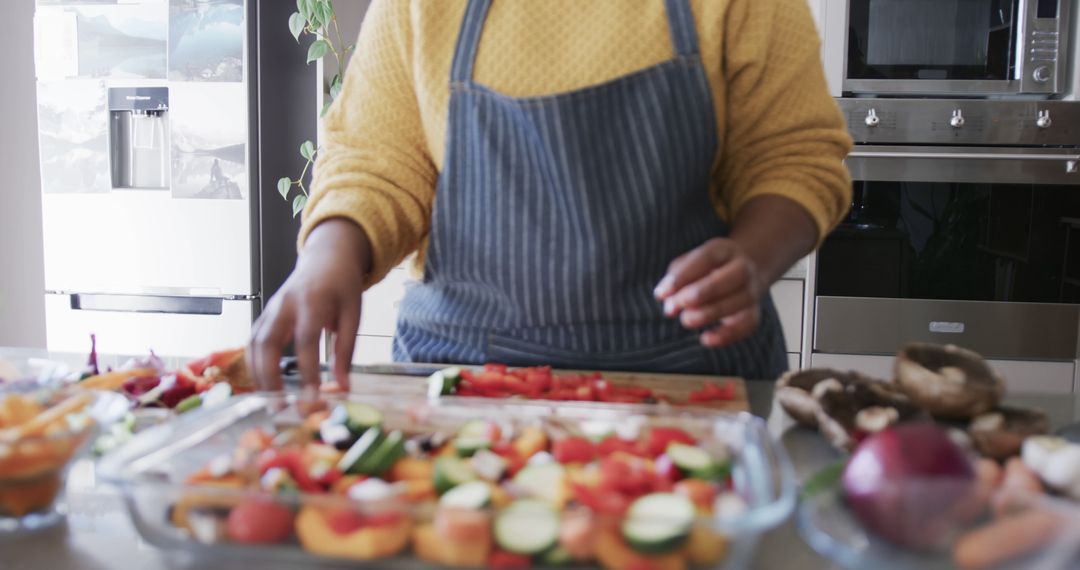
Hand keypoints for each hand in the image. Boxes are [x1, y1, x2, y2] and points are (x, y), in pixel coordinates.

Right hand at [248, 219, 370, 390]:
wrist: (326, 257)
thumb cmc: (342, 285)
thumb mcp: (353, 314)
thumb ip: (346, 350)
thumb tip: (344, 387)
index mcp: (313, 300)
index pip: (306, 340)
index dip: (307, 371)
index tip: (311, 398)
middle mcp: (286, 303)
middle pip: (268, 341)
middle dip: (269, 376)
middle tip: (279, 405)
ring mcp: (271, 307)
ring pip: (254, 342)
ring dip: (257, 373)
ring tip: (269, 400)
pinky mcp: (265, 313)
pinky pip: (252, 340)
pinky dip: (253, 363)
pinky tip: (263, 383)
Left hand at [653, 238, 764, 347]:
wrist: (740, 274)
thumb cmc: (704, 270)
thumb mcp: (687, 265)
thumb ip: (675, 281)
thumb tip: (668, 303)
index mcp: (723, 250)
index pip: (706, 258)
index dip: (684, 276)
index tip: (661, 293)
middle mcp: (743, 267)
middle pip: (733, 275)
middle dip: (704, 291)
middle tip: (679, 304)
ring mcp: (752, 290)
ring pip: (741, 300)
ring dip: (711, 312)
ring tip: (686, 320)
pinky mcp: (754, 313)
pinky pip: (747, 324)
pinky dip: (728, 334)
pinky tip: (706, 339)